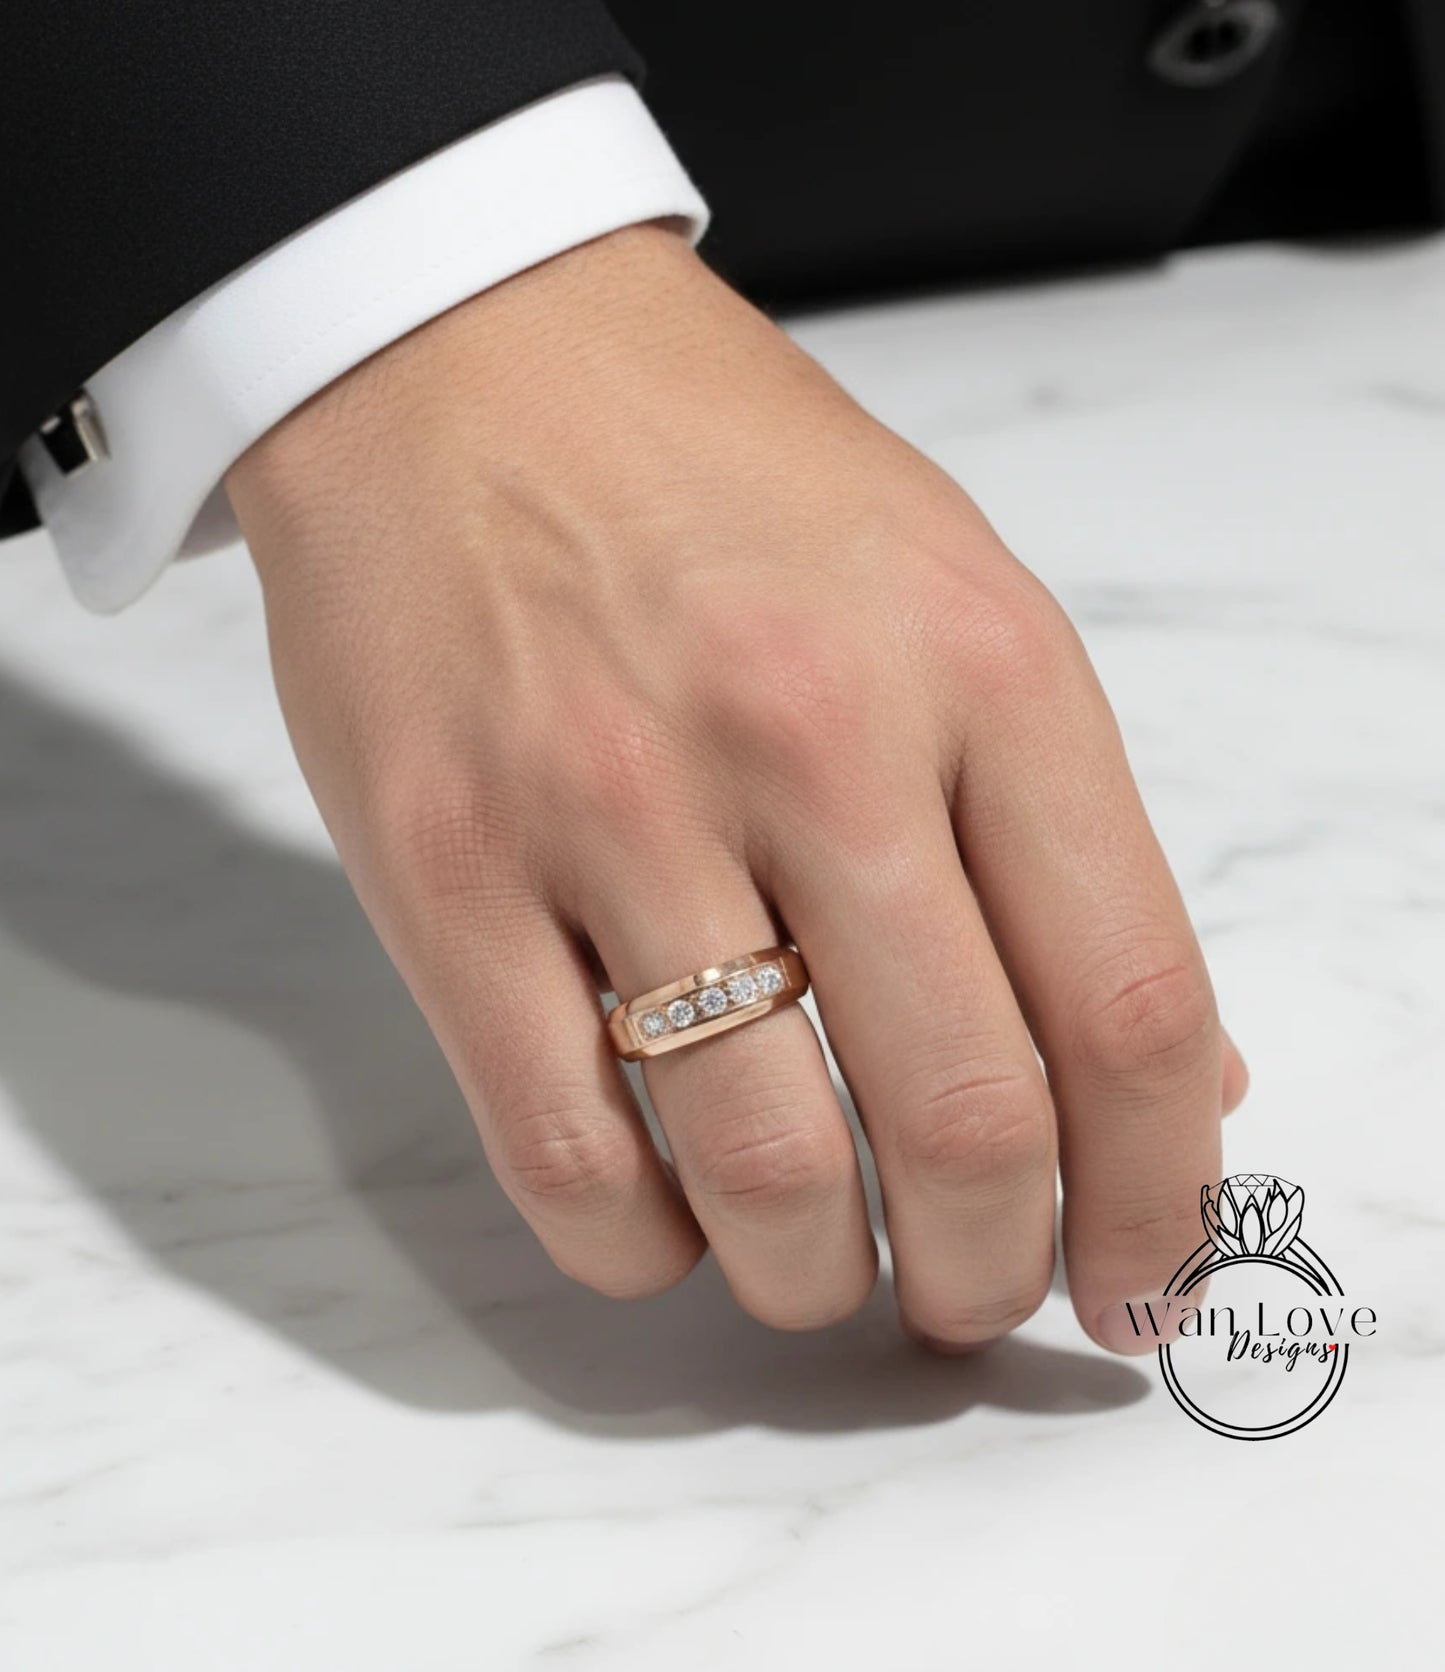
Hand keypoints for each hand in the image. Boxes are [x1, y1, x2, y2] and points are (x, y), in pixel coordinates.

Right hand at [227, 223, 1246, 1353]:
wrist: (470, 351)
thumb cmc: (723, 479)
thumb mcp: (950, 594)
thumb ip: (1059, 838)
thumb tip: (1167, 1078)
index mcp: (979, 663)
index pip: (1128, 1004)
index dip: (1160, 1198)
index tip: (1136, 1280)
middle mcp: (809, 736)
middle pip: (965, 1117)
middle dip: (986, 1268)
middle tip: (967, 1289)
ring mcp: (609, 805)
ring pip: (765, 1170)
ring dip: (814, 1276)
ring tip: (818, 1263)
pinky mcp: (443, 866)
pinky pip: (565, 1153)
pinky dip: (639, 1246)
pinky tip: (667, 1218)